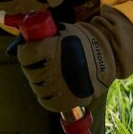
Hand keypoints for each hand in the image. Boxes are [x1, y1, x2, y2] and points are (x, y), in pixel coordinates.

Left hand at [17, 8, 132, 112]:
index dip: (25, 52)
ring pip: (38, 88)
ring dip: (40, 81)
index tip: (28, 50)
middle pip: (31, 72)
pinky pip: (48, 102)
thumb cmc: (83, 42)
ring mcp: (62, 87)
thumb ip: (44, 34)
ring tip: (49, 74)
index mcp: (53, 49)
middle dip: (32, 66)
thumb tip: (26, 35)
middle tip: (39, 62)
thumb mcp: (63, 31)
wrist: (107, 56)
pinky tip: (52, 88)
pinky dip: (47, 96)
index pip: (26, 55)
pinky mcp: (68, 100)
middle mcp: (56, 69)